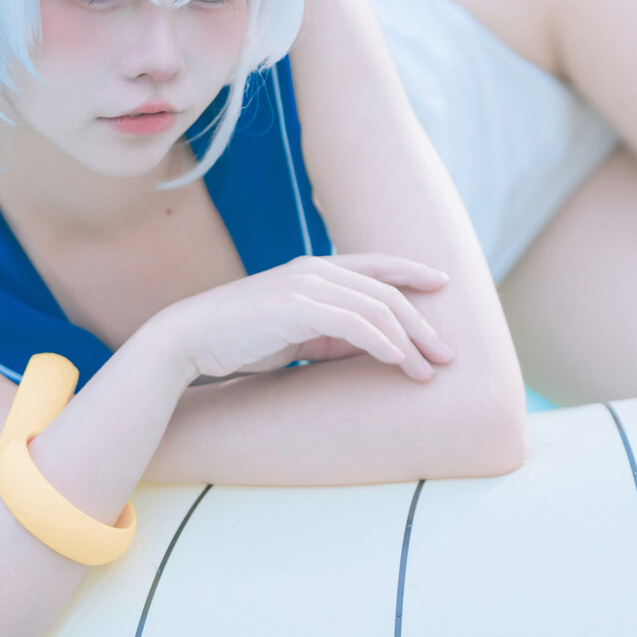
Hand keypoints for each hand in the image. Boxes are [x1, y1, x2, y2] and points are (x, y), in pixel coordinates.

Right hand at [148, 253, 456, 382]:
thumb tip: (378, 350)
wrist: (189, 340)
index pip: (375, 265)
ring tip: (428, 371)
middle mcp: (314, 271)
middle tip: (448, 354)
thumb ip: (334, 336)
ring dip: (409, 342)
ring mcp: (305, 286)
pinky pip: (355, 324)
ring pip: (376, 308)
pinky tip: (398, 362)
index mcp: (313, 271)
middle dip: (422, 323)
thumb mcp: (297, 336)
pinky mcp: (297, 308)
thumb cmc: (240, 341)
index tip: (443, 283)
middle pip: (386, 291)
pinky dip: (382, 343)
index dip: (412, 271)